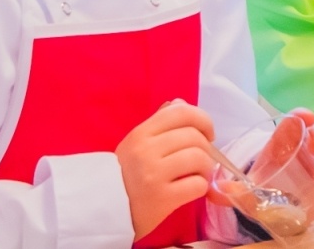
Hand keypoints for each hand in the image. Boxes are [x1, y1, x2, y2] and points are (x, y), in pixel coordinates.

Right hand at [116, 102, 215, 237]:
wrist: (105, 209)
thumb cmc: (125, 175)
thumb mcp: (135, 143)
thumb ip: (158, 122)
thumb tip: (181, 103)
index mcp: (141, 133)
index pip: (181, 112)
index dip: (203, 119)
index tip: (208, 133)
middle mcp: (146, 150)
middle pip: (194, 136)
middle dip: (207, 148)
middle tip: (202, 159)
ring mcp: (153, 175)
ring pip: (199, 158)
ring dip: (206, 168)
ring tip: (198, 174)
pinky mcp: (162, 199)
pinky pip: (197, 185)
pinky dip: (201, 186)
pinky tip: (192, 189)